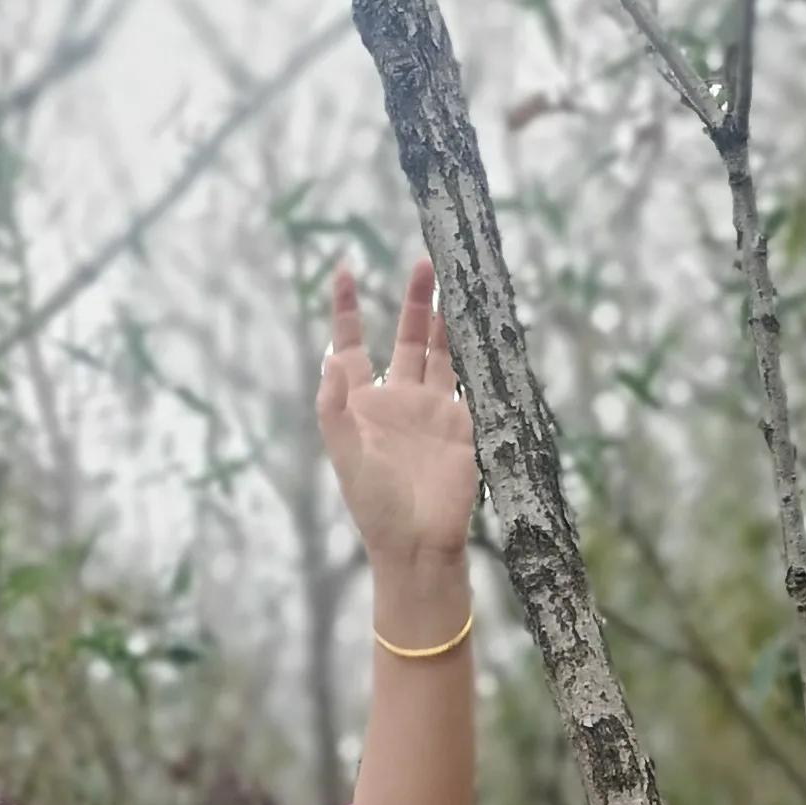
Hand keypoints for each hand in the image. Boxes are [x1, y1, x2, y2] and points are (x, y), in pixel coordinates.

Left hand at [317, 257, 477, 568]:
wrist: (418, 542)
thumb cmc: (375, 506)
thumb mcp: (346, 457)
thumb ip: (336, 410)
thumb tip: (330, 361)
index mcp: (360, 406)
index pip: (352, 347)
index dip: (347, 310)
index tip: (344, 271)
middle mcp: (396, 401)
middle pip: (405, 339)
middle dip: (412, 302)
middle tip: (422, 262)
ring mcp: (431, 410)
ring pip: (438, 352)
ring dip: (443, 319)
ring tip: (450, 281)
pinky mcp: (461, 423)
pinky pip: (466, 378)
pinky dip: (470, 351)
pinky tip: (475, 324)